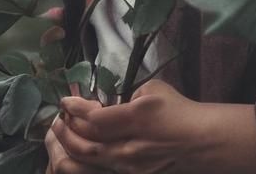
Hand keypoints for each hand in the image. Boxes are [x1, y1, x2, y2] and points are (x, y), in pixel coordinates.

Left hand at [48, 81, 255, 173]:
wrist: (198, 141)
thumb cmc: (178, 109)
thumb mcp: (153, 89)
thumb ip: (128, 94)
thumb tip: (110, 101)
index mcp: (136, 118)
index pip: (95, 118)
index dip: (75, 110)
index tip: (64, 100)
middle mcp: (129, 146)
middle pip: (86, 143)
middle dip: (66, 131)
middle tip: (57, 118)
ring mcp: (129, 165)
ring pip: (89, 161)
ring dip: (70, 147)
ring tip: (60, 134)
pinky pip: (100, 167)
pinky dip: (84, 158)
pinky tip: (79, 147)